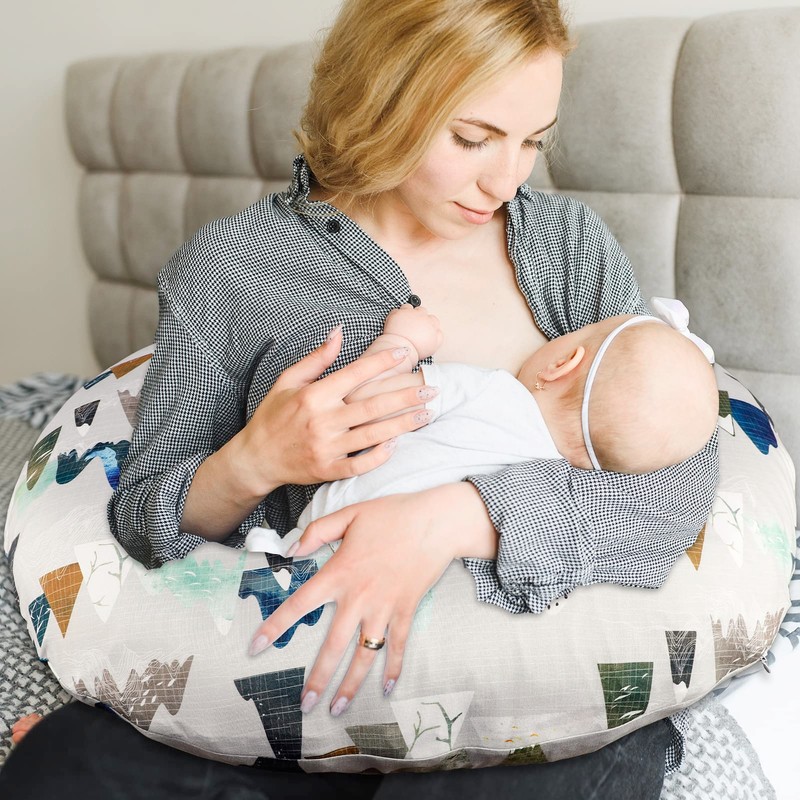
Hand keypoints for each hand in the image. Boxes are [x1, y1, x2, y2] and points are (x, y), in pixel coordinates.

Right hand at [236, 327, 435, 494]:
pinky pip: (360, 465)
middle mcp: (322, 421)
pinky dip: (379, 456)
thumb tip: (339, 331)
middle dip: (405, 397)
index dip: (381, 364)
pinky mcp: (327, 470)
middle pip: (372, 407)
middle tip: (432, 390)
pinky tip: (397, 444)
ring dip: (403, 425)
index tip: (404, 355)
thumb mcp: (287, 381)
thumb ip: (316, 358)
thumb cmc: (273, 416)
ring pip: (372, 435)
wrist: (255, 458)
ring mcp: (326, 448)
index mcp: (314, 395)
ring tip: (426, 414)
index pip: (354, 374)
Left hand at [248, 484, 497, 714]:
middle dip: (318, 677)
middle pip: (333, 645)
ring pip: (365, 654)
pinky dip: (394, 668)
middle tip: (305, 703)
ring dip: (351, 685)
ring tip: (338, 708)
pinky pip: (398, 646)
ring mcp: (385, 607)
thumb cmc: (393, 515)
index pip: (300, 604)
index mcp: (340, 572)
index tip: (256, 647)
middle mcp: (359, 597)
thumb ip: (317, 531)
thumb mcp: (350, 514)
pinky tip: (388, 689)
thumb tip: (292, 549)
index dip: (276, 626)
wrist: (437, 522)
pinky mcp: (407, 610)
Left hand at [383, 304, 442, 361]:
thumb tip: (437, 331)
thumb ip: (438, 336)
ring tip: (404, 321)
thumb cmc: (416, 349)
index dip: (429, 323)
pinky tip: (395, 322)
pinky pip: (396, 311)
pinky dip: (396, 316)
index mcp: (431, 322)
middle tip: (414, 324)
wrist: (402, 348)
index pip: (433, 319)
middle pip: (422, 310)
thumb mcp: (434, 346)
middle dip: (419, 316)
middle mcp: (421, 315)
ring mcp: (408, 313)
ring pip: (409, 307)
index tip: (424, 328)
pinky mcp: (397, 314)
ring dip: (407, 312)